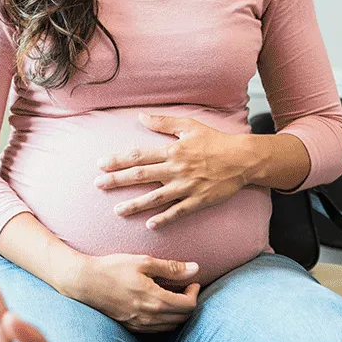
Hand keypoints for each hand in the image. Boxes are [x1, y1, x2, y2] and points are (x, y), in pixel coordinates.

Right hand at [58, 252, 200, 332]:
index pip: (189, 305)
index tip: (192, 282)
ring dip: (178, 313)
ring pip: (171, 325)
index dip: (195, 293)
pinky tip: (158, 305)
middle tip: (185, 287)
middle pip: (183, 317)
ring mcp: (140, 324)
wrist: (85, 282)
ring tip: (173, 295)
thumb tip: (195, 268)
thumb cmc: (113, 268)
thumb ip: (170, 267)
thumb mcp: (143, 262)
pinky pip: (157, 329)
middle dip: (189, 303)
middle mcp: (150, 317)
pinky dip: (165, 319)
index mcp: (156, 300)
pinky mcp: (131, 327)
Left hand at [94, 113, 256, 228]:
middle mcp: (176, 169)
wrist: (243, 159)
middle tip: (98, 185)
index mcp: (172, 151)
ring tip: (117, 211)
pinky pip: (178, 212)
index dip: (118, 160)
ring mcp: (187, 187)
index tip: (100, 164)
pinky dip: (164, 219)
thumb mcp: (189, 126)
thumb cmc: (215, 141)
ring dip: (135, 205)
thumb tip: (140, 116)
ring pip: (155, 198)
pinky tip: (149, 225)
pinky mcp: (199, 201)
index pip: (138, 156)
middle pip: (141, 176)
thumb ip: (163, 122)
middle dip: (117, 181)